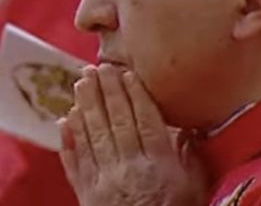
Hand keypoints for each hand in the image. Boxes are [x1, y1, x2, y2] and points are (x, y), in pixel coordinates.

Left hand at [58, 66, 207, 205]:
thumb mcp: (195, 189)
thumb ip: (190, 158)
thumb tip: (188, 129)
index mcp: (159, 165)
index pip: (144, 120)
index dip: (134, 95)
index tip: (126, 73)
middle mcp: (130, 169)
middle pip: (116, 122)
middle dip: (107, 91)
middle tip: (98, 66)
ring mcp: (105, 182)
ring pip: (93, 136)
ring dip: (86, 106)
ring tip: (81, 82)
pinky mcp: (87, 195)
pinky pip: (76, 162)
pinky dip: (69, 140)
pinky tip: (65, 120)